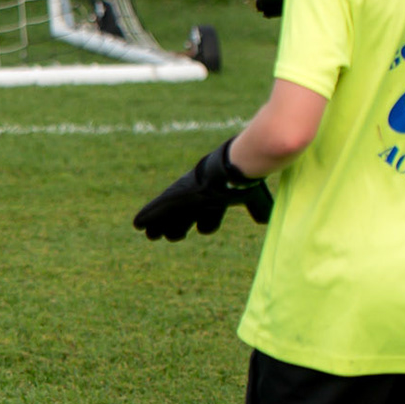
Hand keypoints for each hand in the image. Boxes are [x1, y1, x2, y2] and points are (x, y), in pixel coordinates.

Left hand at [132, 139, 272, 240]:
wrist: (232, 168)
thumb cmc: (244, 180)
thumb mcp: (255, 197)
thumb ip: (260, 209)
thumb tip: (268, 221)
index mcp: (219, 197)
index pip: (212, 214)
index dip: (209, 223)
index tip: (204, 228)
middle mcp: (200, 196)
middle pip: (187, 215)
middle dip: (179, 226)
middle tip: (171, 236)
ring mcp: (186, 196)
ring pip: (170, 215)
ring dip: (159, 226)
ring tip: (151, 235)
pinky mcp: (175, 196)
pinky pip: (157, 210)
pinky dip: (148, 216)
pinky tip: (137, 224)